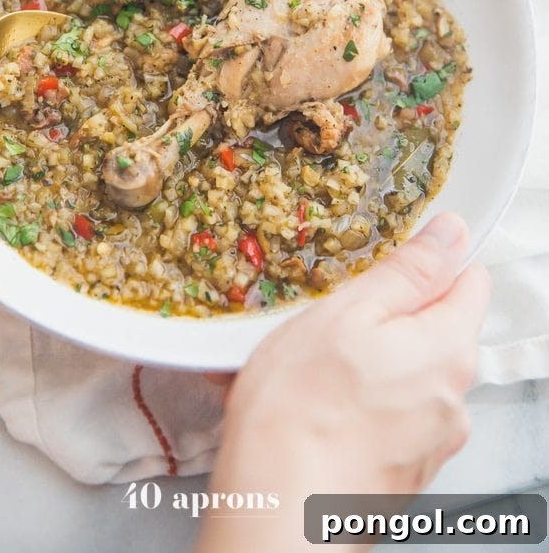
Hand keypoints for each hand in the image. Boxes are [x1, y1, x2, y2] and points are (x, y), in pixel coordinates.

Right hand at [197, 213, 489, 552]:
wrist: (278, 512)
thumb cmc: (301, 411)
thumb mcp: (348, 312)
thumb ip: (408, 272)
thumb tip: (451, 235)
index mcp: (448, 349)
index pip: (469, 279)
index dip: (428, 262)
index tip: (385, 264)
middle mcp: (453, 400)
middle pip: (434, 330)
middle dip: (385, 317)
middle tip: (327, 320)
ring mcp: (430, 444)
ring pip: (404, 376)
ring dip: (364, 364)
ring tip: (305, 371)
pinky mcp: (402, 474)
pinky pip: (387, 419)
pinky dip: (355, 406)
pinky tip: (310, 408)